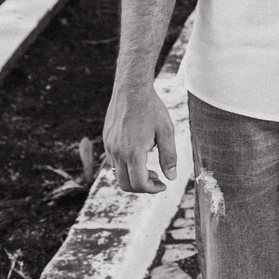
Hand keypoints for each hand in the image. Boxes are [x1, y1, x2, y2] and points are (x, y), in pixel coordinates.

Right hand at [104, 77, 176, 192]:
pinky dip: (125, 166)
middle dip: (142, 187)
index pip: (139, 183)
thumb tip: (171, 177)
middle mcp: (118, 152)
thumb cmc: (151, 108)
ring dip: (133, 177)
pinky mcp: (107, 140)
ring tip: (149, 168)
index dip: (152, 189)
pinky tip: (138, 155)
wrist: (131, 89)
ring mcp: (110, 147)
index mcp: (134, 152)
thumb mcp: (166, 131)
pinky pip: (113, 162)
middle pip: (125, 185)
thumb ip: (169, 156)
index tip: (163, 185)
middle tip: (157, 179)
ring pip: (118, 175)